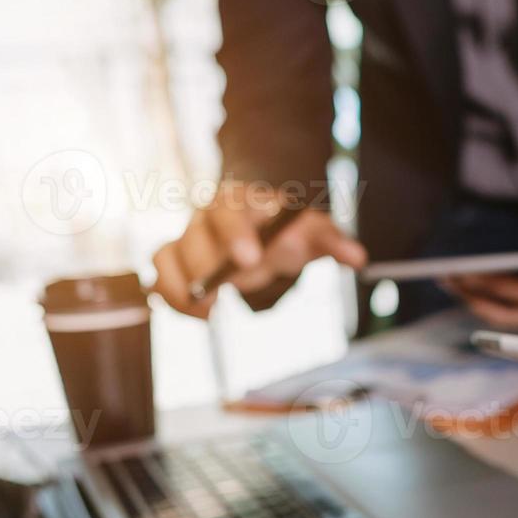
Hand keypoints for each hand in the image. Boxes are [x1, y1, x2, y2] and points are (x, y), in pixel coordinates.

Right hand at [152, 181, 367, 318]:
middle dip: (205, 268)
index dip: (236, 236)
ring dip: (181, 288)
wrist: (262, 226)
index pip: (230, 212)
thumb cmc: (286, 228)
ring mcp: (186, 238)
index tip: (250, 261)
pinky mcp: (175, 262)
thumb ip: (332, 241)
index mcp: (239, 201)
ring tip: (210, 311)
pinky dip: (172, 298)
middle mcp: (206, 217)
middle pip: (193, 237)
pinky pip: (160, 277)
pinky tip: (203, 316)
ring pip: (165, 258)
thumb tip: (358, 258)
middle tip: (221, 296)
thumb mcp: (312, 231)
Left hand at [447, 206, 517, 325]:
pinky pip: (514, 310)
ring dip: (477, 301)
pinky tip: (472, 285)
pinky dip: (491, 300)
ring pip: (507, 316)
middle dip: (473, 297)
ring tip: (449, 282)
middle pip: (506, 313)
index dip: (488, 285)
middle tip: (444, 279)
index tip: (461, 274)